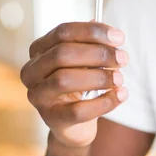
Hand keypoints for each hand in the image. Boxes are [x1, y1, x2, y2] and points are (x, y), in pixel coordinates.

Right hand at [20, 22, 128, 147]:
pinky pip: (77, 110)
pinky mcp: (51, 118)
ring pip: (64, 80)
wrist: (76, 123)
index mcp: (39, 49)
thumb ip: (96, 45)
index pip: (63, 32)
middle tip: (123, 58)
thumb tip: (113, 36)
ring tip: (120, 78)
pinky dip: (103, 102)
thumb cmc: (81, 83)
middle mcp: (32, 71)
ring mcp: (38, 96)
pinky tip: (120, 95)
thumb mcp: (87, 60)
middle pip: (62, 54)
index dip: (93, 32)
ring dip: (99, 77)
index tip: (119, 38)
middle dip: (98, 54)